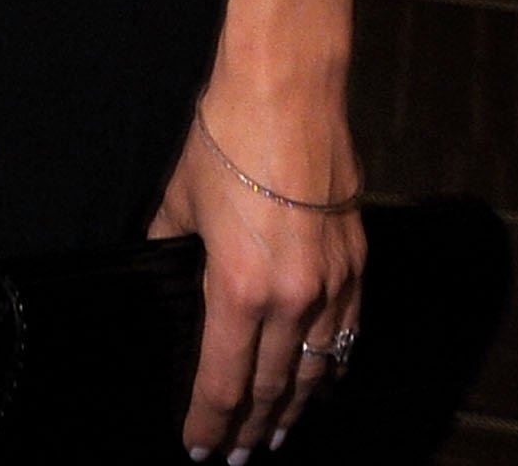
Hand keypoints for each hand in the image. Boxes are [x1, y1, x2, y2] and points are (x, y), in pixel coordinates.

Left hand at [149, 96, 362, 459]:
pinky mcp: (356, 262)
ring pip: (316, 372)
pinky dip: (332, 369)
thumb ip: (168, 245)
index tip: (196, 446)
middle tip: (236, 457)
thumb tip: (160, 267)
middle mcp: (292, 299)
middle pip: (273, 389)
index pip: (223, 382)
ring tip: (276, 436)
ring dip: (296, 410)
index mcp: (238, 289)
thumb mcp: (177, 198)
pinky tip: (322, 381)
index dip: (208, 422)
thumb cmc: (225, 136)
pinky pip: (347, 335)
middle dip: (251, 430)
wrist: (287, 89)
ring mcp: (331, 283)